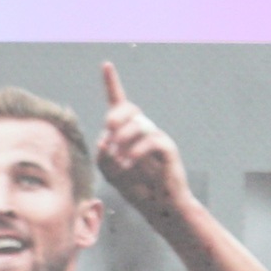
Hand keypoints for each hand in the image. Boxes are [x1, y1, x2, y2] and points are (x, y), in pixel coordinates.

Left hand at [95, 62, 192, 216]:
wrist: (158, 206)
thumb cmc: (135, 187)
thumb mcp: (109, 171)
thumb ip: (103, 155)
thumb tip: (106, 138)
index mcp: (127, 131)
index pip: (119, 102)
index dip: (112, 83)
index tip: (106, 65)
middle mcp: (143, 130)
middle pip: (129, 108)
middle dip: (115, 116)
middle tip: (109, 131)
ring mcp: (157, 137)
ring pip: (139, 124)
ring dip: (123, 141)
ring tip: (120, 162)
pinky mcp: (168, 148)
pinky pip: (151, 140)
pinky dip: (136, 152)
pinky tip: (128, 164)